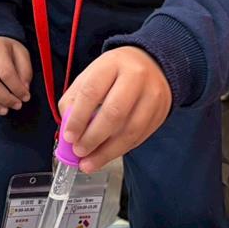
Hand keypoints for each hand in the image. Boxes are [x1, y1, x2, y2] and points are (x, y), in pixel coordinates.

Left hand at [58, 47, 171, 173]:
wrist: (152, 65)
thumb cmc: (114, 73)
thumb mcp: (90, 76)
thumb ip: (74, 101)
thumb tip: (69, 132)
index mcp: (112, 64)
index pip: (92, 92)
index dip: (78, 118)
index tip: (69, 137)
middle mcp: (136, 78)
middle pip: (114, 113)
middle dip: (93, 137)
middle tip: (79, 152)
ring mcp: (152, 96)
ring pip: (130, 130)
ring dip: (106, 152)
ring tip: (89, 163)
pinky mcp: (160, 114)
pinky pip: (139, 138)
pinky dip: (120, 151)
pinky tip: (106, 156)